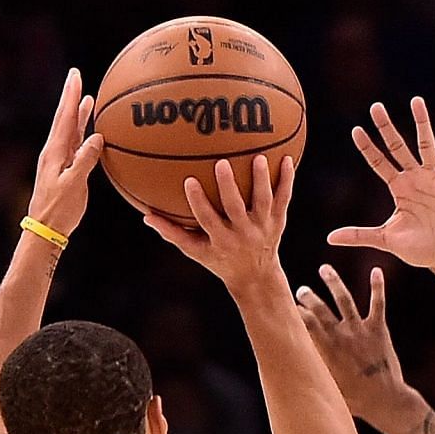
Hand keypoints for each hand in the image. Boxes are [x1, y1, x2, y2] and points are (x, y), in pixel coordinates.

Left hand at [26, 68, 103, 237]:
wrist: (45, 229)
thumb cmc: (59, 209)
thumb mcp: (74, 184)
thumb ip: (85, 160)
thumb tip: (97, 138)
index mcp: (55, 152)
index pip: (64, 117)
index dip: (70, 95)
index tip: (74, 75)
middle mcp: (54, 152)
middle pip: (64, 119)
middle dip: (71, 98)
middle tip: (76, 77)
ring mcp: (58, 161)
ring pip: (69, 131)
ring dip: (77, 114)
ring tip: (86, 100)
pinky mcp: (63, 170)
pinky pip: (74, 145)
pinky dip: (80, 133)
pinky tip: (88, 132)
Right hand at [145, 154, 294, 296]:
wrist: (256, 276)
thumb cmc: (220, 259)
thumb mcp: (196, 251)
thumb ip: (172, 233)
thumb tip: (146, 215)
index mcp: (221, 240)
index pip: (207, 219)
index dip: (198, 202)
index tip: (189, 181)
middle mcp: (243, 233)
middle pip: (236, 208)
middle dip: (229, 187)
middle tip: (222, 163)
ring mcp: (263, 226)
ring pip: (264, 201)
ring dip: (262, 180)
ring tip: (260, 157)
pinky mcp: (278, 220)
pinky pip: (284, 198)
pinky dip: (287, 180)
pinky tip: (288, 159)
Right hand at [294, 264, 418, 431]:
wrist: (385, 400)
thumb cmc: (355, 400)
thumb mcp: (328, 385)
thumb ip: (314, 369)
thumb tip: (297, 365)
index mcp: (325, 350)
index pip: (304, 324)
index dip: (294, 313)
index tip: (286, 307)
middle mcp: (340, 335)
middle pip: (319, 309)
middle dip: (308, 297)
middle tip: (301, 290)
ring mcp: (359, 330)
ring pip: (343, 299)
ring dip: (333, 282)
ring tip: (324, 269)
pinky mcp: (378, 329)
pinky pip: (377, 303)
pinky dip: (377, 286)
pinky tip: (376, 270)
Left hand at [328, 97, 434, 284]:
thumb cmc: (419, 249)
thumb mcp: (386, 240)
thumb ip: (359, 235)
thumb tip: (329, 239)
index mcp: (399, 189)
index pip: (379, 162)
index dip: (367, 147)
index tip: (355, 130)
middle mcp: (415, 179)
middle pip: (398, 147)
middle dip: (386, 127)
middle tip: (375, 106)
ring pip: (426, 145)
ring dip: (421, 124)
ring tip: (415, 101)